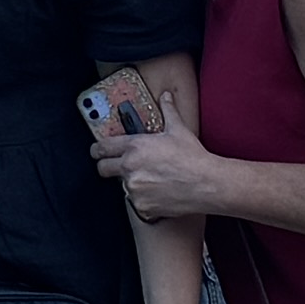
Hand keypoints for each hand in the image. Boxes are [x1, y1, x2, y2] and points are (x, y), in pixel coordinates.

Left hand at [92, 113, 234, 225]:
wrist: (207, 183)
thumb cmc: (193, 157)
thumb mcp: (178, 129)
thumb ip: (168, 111)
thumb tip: (166, 97)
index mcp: (134, 146)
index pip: (102, 148)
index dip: (97, 150)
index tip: (97, 152)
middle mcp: (130, 167)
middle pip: (102, 169)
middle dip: (108, 167)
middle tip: (119, 167)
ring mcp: (134, 189)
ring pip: (122, 187)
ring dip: (132, 184)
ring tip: (152, 180)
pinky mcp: (142, 207)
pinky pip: (136, 204)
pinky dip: (144, 200)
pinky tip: (159, 194)